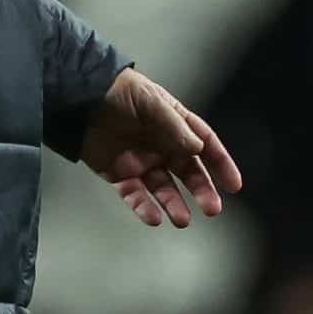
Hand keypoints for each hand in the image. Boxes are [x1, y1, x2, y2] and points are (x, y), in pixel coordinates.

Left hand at [80, 67, 242, 227]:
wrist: (79, 98)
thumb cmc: (120, 92)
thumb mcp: (150, 102)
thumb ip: (173, 126)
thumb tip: (198, 149)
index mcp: (175, 124)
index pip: (205, 144)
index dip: (220, 163)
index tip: (234, 185)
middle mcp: (162, 145)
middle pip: (188, 171)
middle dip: (201, 190)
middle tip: (213, 209)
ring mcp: (142, 161)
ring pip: (164, 188)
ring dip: (174, 204)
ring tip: (182, 221)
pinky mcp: (120, 175)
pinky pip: (135, 195)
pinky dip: (144, 208)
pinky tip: (153, 218)